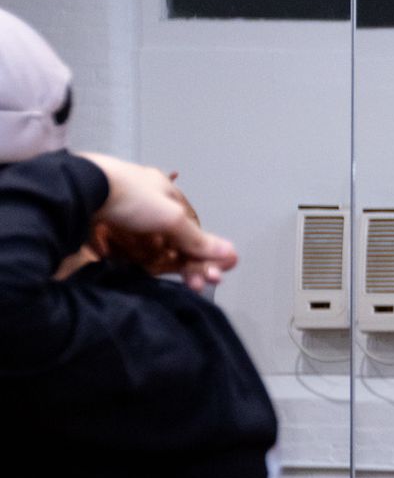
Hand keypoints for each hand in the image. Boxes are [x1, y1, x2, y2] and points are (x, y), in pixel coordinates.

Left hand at [80, 153, 235, 291]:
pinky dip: (142, 265)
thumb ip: (198, 240)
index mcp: (166, 193)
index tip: (214, 274)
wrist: (78, 192)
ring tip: (185, 285)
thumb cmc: (130, 198)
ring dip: (172, 268)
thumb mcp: (171, 218)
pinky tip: (148, 275)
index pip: (192, 228)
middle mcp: (147, 206)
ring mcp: (124, 221)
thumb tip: (232, 254)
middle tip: (200, 284)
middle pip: (175, 242)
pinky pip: (129, 254)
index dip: (205, 252)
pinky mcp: (103, 235)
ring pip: (154, 250)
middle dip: (191, 264)